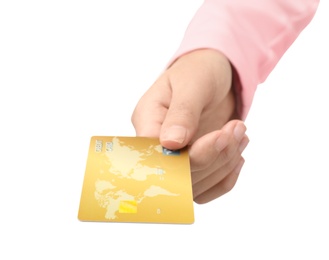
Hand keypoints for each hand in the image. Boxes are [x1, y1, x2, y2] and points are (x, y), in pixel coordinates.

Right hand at [132, 49, 248, 202]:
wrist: (216, 75)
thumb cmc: (200, 70)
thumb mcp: (193, 82)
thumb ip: (182, 112)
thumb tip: (171, 143)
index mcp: (147, 120)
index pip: (155, 154)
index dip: (188, 156)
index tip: (218, 136)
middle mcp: (156, 144)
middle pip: (178, 175)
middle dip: (214, 156)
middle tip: (236, 128)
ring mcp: (176, 158)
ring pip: (195, 185)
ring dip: (224, 164)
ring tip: (239, 132)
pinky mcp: (193, 166)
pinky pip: (207, 189)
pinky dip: (226, 178)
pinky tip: (237, 154)